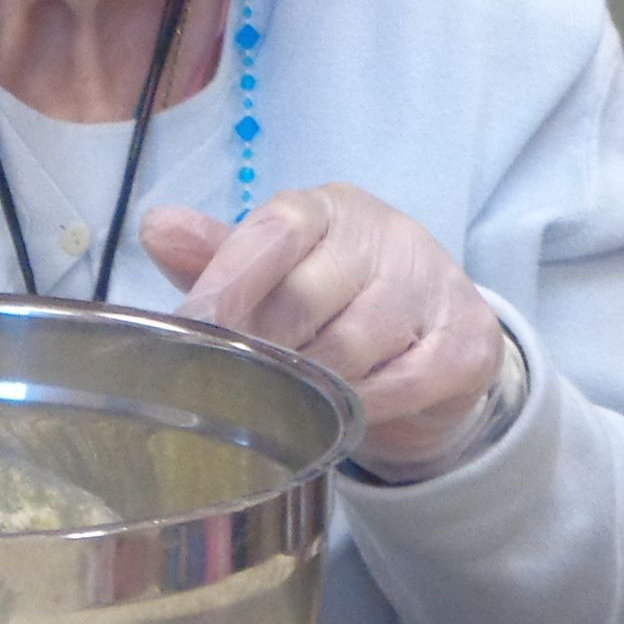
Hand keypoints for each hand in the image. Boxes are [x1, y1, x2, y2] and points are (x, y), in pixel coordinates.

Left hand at [140, 184, 502, 467]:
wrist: (433, 338)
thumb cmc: (332, 297)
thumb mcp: (274, 270)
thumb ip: (218, 254)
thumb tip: (155, 226)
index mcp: (325, 208)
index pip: (275, 229)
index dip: (230, 276)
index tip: (191, 322)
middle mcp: (385, 234)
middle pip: (306, 298)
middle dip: (262, 348)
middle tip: (230, 383)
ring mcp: (432, 284)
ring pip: (351, 346)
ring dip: (310, 385)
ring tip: (285, 402)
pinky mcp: (467, 340)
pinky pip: (404, 383)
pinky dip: (366, 405)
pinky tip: (344, 414)